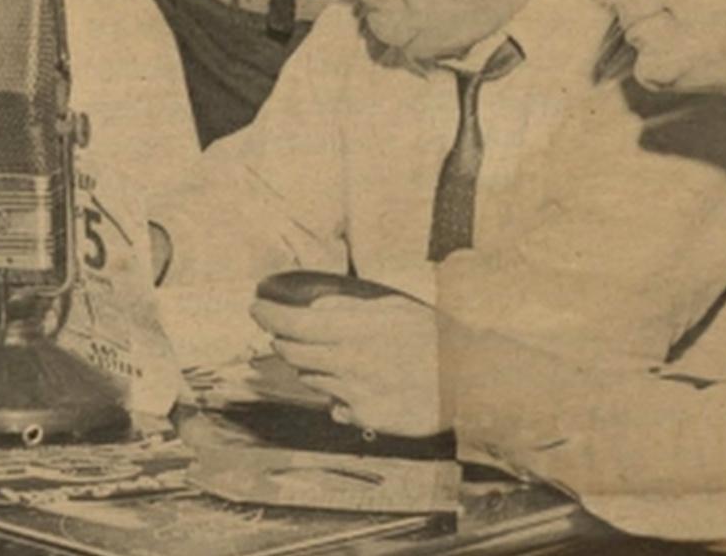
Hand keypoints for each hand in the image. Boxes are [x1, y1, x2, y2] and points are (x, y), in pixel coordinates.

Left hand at [250, 292, 445, 437]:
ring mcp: (355, 394)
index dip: (267, 314)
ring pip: (311, 377)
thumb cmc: (432, 339)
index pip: (292, 324)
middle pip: (292, 352)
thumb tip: (314, 308)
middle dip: (282, 337)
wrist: (469, 383)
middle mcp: (348, 364)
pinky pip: (335, 404)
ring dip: (311, 363)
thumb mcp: (391, 310)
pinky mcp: (365, 418)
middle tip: (283, 329)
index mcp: (354, 332)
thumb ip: (349, 310)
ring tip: (335, 353)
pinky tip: (361, 383)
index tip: (256, 307)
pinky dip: (338, 392)